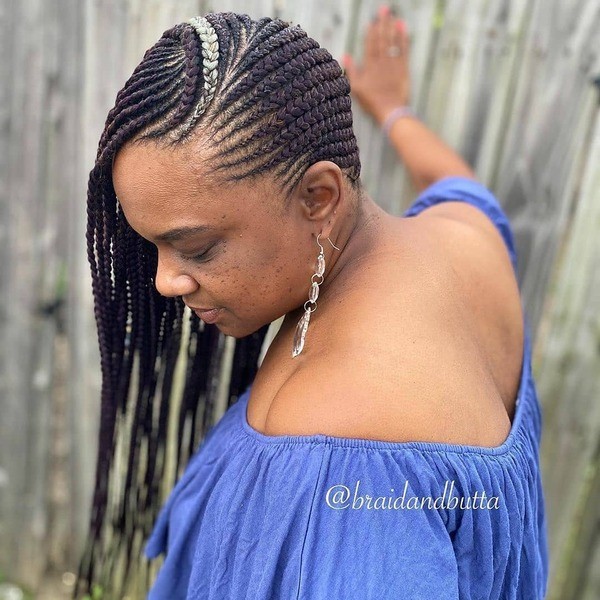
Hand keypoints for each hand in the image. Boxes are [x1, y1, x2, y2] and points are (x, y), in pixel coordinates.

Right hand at [342, 5, 410, 125]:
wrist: (389, 110)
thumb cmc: (371, 101)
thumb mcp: (356, 88)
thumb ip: (351, 70)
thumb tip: (345, 56)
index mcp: (369, 66)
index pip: (370, 45)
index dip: (370, 32)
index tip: (371, 21)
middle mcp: (381, 62)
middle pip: (382, 39)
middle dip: (382, 23)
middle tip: (384, 10)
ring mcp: (393, 64)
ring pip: (392, 42)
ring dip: (392, 27)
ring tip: (393, 16)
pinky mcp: (403, 68)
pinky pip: (403, 50)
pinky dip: (403, 38)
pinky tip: (403, 28)